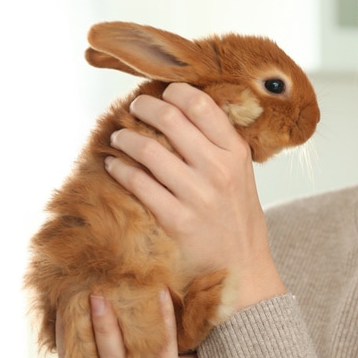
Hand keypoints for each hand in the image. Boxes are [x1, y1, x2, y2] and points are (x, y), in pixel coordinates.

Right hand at [56, 289, 205, 357]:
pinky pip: (160, 345)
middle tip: (88, 289)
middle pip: (91, 355)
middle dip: (85, 322)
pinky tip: (162, 292)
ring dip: (111, 322)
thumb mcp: (139, 330)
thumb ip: (119, 315)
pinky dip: (161, 316)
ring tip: (112, 288)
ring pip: (116, 357)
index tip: (62, 296)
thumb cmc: (174, 342)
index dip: (62, 329)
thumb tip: (97, 275)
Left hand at [105, 82, 285, 308]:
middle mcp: (219, 170)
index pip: (201, 105)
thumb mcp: (242, 174)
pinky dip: (120, 169)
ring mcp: (198, 196)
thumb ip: (220, 144)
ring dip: (125, 138)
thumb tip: (185, 109)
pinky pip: (138, 184)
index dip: (175, 91)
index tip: (163, 92)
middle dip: (145, 107)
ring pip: (149, 150)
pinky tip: (113, 166)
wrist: (243, 266)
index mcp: (236, 153)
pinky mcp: (177, 220)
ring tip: (118, 136)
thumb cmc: (238, 216)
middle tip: (135, 108)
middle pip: (171, 120)